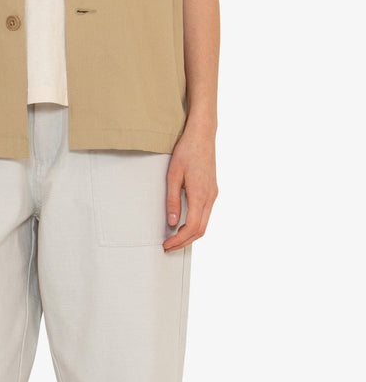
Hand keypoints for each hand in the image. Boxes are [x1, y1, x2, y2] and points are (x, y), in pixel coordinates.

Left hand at [163, 124, 217, 252]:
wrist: (202, 135)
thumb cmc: (186, 151)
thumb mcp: (173, 175)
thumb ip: (173, 200)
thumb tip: (172, 222)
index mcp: (200, 195)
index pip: (192, 227)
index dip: (179, 240)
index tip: (167, 245)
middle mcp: (210, 197)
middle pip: (201, 230)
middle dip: (184, 242)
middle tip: (169, 247)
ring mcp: (213, 193)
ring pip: (205, 222)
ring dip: (191, 234)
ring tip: (174, 238)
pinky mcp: (213, 189)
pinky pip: (206, 213)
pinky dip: (196, 223)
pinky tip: (185, 223)